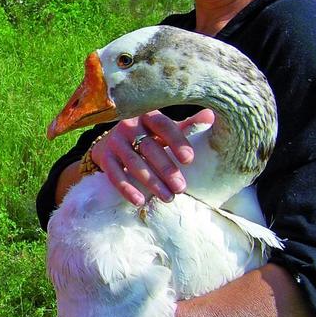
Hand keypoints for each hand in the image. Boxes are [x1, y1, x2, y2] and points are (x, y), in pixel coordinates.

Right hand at [91, 108, 213, 206]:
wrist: (109, 141)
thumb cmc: (146, 135)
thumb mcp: (165, 130)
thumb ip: (188, 125)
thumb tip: (212, 115)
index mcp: (148, 115)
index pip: (164, 126)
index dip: (176, 142)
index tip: (189, 160)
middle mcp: (129, 125)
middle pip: (149, 147)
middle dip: (166, 170)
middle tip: (181, 188)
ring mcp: (115, 141)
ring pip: (134, 163)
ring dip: (151, 182)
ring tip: (168, 198)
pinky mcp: (104, 157)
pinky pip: (115, 174)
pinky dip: (127, 189)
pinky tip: (140, 201)